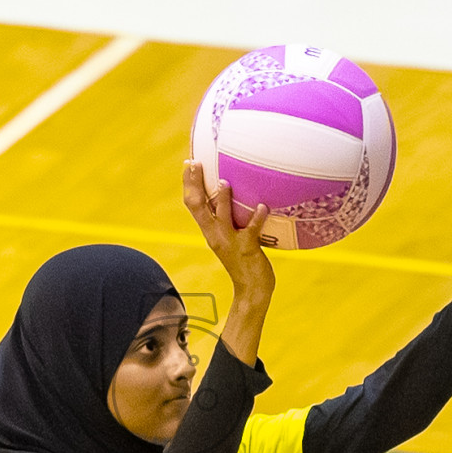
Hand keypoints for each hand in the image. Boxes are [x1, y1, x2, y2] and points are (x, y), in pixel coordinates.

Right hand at [182, 160, 274, 303]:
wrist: (251, 290)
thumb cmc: (244, 261)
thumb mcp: (231, 238)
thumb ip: (230, 219)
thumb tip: (234, 196)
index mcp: (210, 231)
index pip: (193, 204)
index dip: (189, 183)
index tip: (189, 162)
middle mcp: (215, 234)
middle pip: (198, 206)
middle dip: (195, 183)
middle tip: (196, 163)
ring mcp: (230, 241)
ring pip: (220, 217)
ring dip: (222, 199)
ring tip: (224, 182)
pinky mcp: (247, 249)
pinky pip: (251, 230)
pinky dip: (256, 217)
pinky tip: (263, 206)